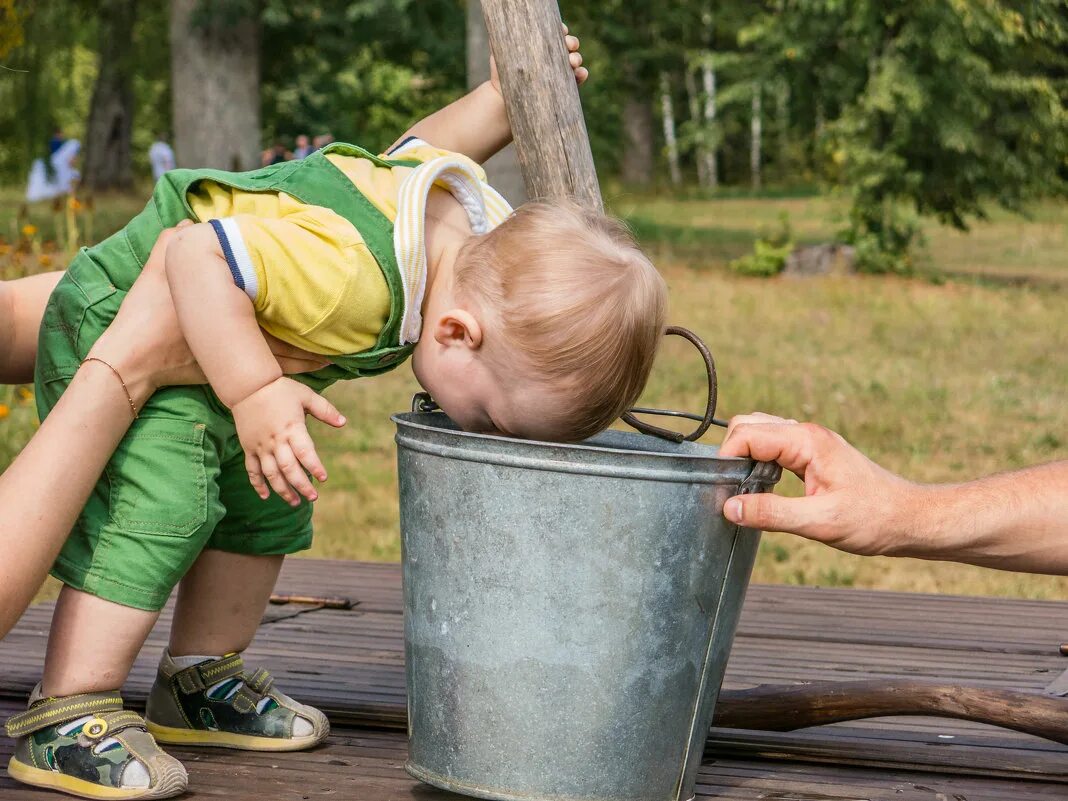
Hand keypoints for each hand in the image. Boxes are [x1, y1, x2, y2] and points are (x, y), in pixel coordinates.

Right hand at [91, 221, 329, 401]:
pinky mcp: (222, 377)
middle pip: (284, 343)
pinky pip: (263, 378)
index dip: (301, 312)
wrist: (131, 359)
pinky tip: (302, 377)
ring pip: (278, 365)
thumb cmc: (146, 313)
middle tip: (342, 344)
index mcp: (227, 312)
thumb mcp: (159, 268)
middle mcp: (235, 340)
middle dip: (312, 344)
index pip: (274, 311)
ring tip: (330, 361)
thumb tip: (190, 222)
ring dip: (303, 363)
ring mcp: (230, 362)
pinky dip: (284, 375)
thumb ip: (175, 240)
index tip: (327, 309)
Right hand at [232, 376, 346, 505]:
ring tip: (294, 503)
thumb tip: (344, 422)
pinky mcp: (249, 448)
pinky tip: (266, 496)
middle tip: (313, 498)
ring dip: (282, 490)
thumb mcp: (306, 395)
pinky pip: (252, 470)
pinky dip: (257, 484)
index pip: (304, 452)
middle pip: (288, 468)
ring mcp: (260, 446)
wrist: (248, 385)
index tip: (323, 478)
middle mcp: (275, 440)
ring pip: (270, 473)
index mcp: (292, 428)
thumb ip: (325, 410)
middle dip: (301, 485)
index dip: (314, 467)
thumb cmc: (280, 389)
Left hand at [489, 23, 587, 95]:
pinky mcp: (563, 88)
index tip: (562, 30)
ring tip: (572, 62)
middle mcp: (552, 58)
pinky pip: (578, 79)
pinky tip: (580, 74)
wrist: (505, 103)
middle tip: (568, 45)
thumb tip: (496, 29)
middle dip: (572, 42)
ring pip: (574, 60)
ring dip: (577, 58)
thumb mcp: (500, 57)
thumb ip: (500, 42)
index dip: (561, 30)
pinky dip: (582, 74)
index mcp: (540, 46)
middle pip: (568, 44)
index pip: (555, 33)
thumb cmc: (502, 77)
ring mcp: (559, 72)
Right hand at [718, 413, 916, 556]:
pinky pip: (774, 446)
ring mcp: (810, 442)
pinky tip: (764, 486)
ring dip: (745, 455)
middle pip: (748, 425)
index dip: (727, 459)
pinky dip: (759, 460)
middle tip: (732, 488)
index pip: (746, 434)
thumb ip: (772, 513)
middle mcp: (806, 434)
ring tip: (746, 489)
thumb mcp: (820, 522)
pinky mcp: (813, 454)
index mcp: (806, 441)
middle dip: (731, 452)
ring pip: (760, 432)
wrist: (910, 519)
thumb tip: (730, 508)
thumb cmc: (874, 518)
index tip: (722, 489)